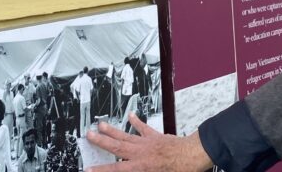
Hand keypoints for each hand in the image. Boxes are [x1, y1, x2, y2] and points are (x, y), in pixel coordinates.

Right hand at [85, 114, 211, 171]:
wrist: (193, 155)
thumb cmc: (179, 170)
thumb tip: (132, 171)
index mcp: (141, 166)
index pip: (116, 169)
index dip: (101, 170)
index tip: (88, 170)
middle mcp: (141, 152)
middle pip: (117, 147)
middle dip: (101, 142)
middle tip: (89, 135)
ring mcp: (148, 143)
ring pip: (126, 136)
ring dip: (113, 130)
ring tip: (100, 124)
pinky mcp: (156, 136)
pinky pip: (144, 128)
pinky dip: (136, 122)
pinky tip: (130, 115)